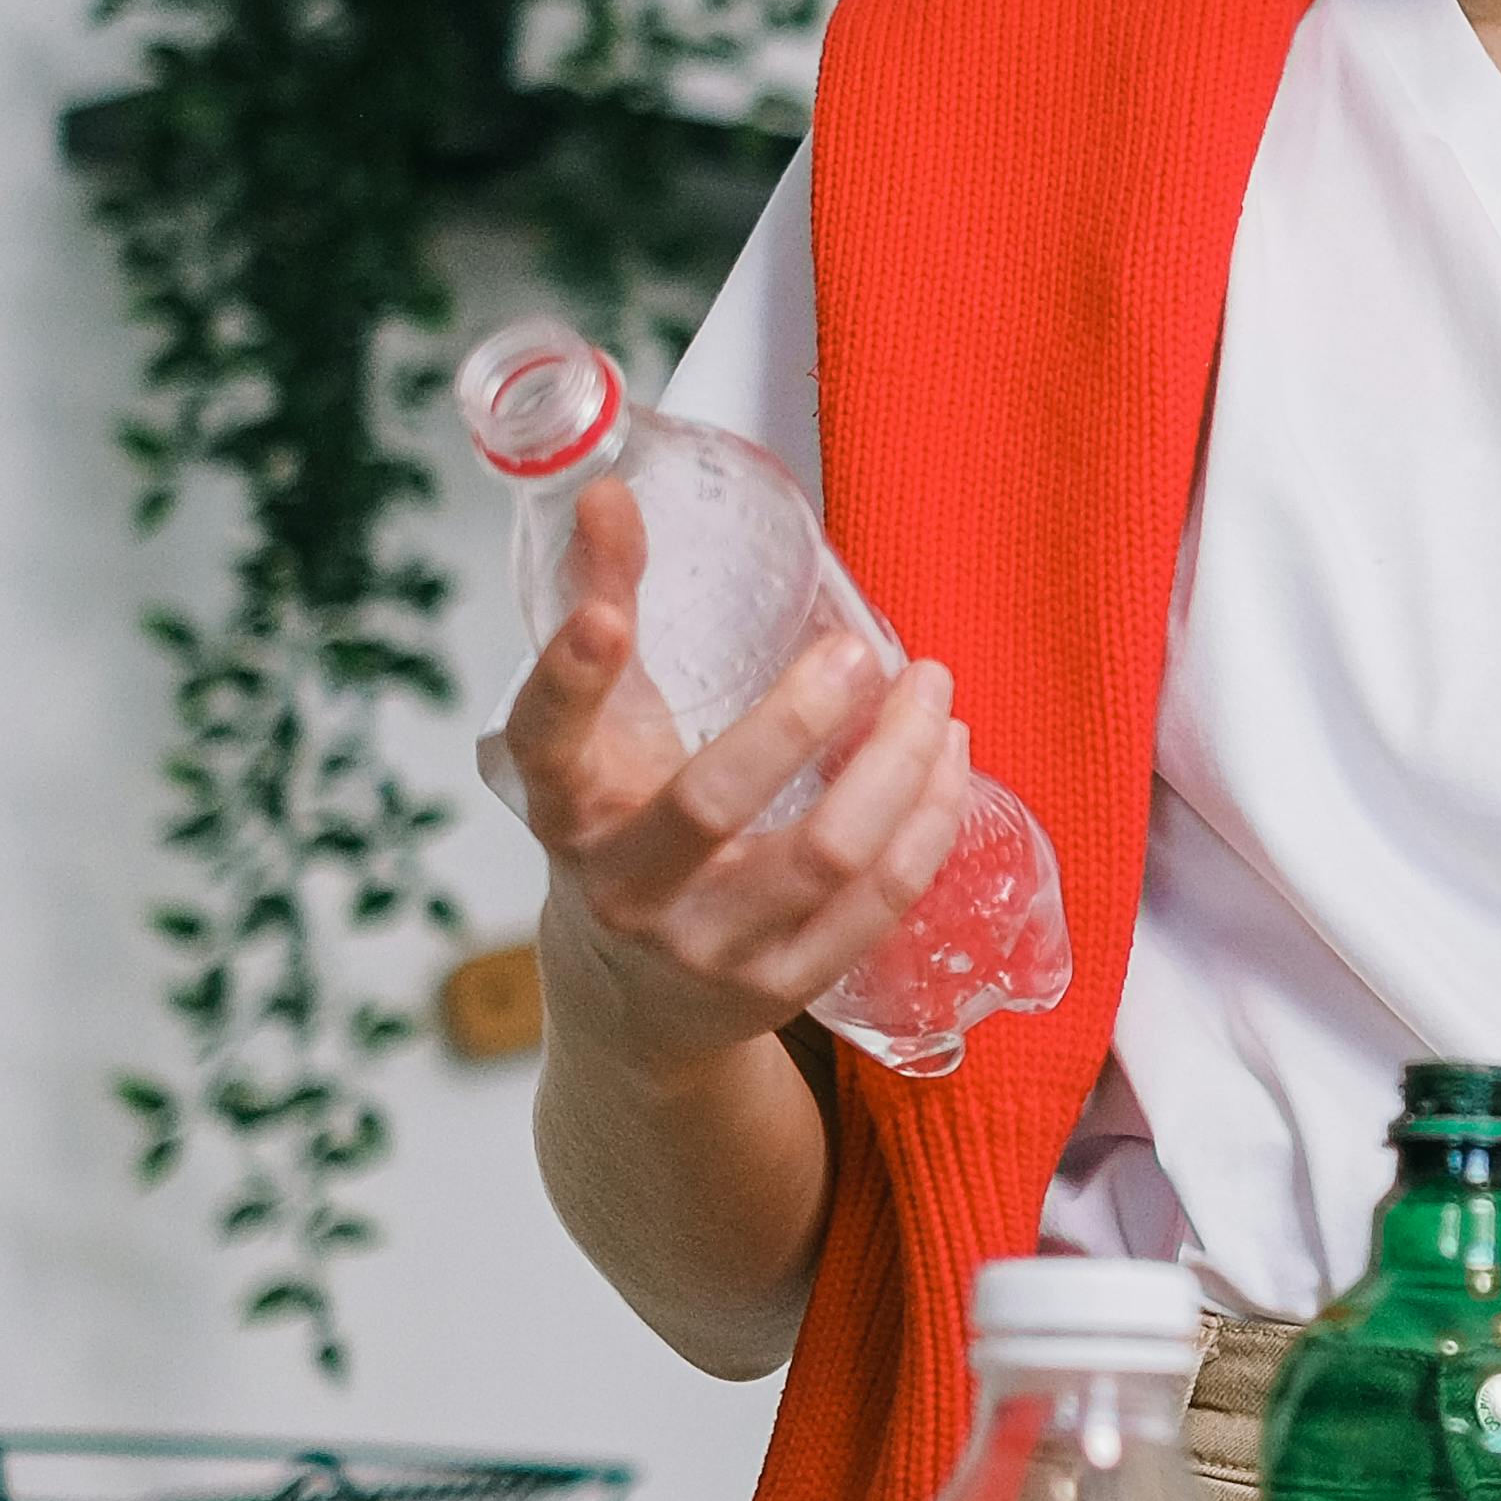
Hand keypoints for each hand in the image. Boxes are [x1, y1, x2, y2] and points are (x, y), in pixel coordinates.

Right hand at [492, 480, 970, 1084]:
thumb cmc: (619, 832)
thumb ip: (600, 606)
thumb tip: (607, 493)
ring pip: (826, 855)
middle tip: (864, 651)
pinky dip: (929, 823)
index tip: (606, 617)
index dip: (570, 680)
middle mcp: (626, 887)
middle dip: (800, 717)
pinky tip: (950, 763)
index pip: (550, 741)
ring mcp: (707, 948)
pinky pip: (879, 902)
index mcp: (567, 808)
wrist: (630, 1007)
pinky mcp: (782, 987)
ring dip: (900, 763)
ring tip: (934, 692)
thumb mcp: (595, 735)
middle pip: (713, 801)